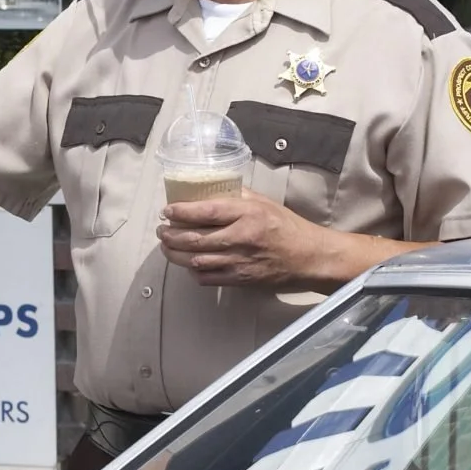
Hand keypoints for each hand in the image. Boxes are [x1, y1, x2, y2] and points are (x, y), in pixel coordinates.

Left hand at [158, 190, 329, 288]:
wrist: (309, 257)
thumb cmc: (287, 226)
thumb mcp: (264, 202)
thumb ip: (237, 196)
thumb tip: (209, 190)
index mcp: (247, 214)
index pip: (206, 212)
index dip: (181, 212)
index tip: (167, 210)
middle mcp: (241, 238)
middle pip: (194, 238)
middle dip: (171, 235)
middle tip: (162, 230)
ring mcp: (239, 261)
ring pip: (196, 260)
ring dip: (175, 254)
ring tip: (166, 246)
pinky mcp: (240, 279)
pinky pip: (207, 278)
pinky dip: (193, 271)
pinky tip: (189, 263)